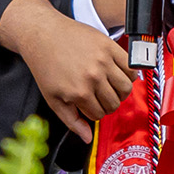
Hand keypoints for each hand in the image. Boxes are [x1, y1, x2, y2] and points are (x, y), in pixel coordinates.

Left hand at [0, 0, 134, 143]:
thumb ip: (72, 121)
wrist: (43, 35)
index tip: (90, 104)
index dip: (95, 112)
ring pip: (126, 87)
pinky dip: (130, 74)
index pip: (100, 114)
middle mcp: (93, 78)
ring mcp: (103, 61)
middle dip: (108, 103)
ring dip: (120, 91)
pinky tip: (120, 74)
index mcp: (79, 93)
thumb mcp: (53, 99)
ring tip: (111, 86)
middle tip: (100, 96)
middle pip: (115, 103)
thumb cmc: (46, 67)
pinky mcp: (109, 45)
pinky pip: (130, 67)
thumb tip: (88, 138)